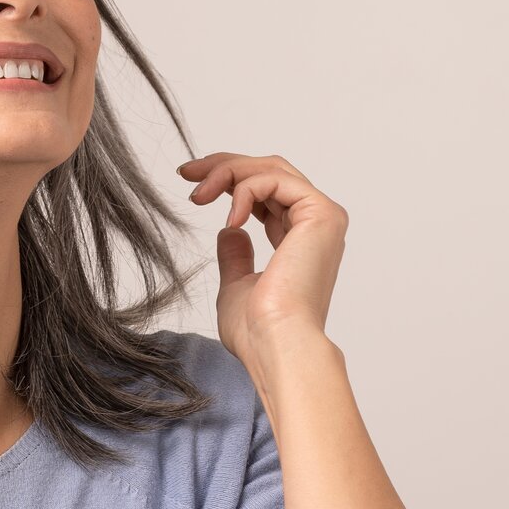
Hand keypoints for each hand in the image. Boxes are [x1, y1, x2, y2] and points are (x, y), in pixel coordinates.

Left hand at [177, 151, 347, 369]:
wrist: (275, 343)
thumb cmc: (256, 330)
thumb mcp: (236, 285)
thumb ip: (236, 256)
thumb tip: (230, 231)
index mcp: (301, 241)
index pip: (267, 191)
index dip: (229, 179)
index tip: (191, 180)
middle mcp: (316, 226)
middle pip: (270, 170)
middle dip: (225, 165)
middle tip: (187, 170)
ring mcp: (322, 218)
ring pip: (272, 169)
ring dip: (228, 173)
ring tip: (198, 196)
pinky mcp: (322, 214)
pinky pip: (276, 180)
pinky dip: (245, 190)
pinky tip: (230, 218)